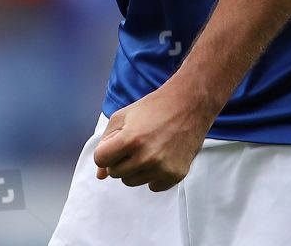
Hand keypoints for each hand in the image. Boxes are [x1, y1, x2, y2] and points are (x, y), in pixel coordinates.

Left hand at [92, 83, 214, 191]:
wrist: (189, 105)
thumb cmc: (154, 107)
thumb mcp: (122, 116)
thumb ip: (105, 143)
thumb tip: (100, 175)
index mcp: (130, 139)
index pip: (101, 160)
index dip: (106, 150)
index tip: (116, 142)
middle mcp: (146, 157)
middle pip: (115, 173)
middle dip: (120, 159)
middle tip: (135, 143)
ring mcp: (161, 168)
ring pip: (131, 181)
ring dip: (135, 168)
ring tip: (148, 148)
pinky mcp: (175, 175)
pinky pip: (152, 186)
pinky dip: (153, 175)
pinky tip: (161, 157)